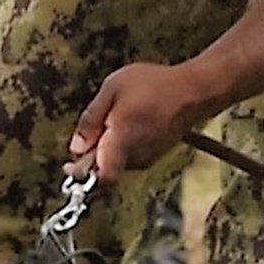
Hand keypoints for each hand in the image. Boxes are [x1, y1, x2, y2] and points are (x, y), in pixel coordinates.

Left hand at [69, 61, 218, 182]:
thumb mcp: (112, 89)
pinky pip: (131, 155)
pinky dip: (124, 143)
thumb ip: (90, 119)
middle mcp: (136, 156)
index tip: (70, 166)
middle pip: (104, 168)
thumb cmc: (155, 85)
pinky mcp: (156, 154)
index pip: (101, 179)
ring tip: (116, 116)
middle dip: (92, 154)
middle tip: (93, 128)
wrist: (194, 90)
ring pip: (117, 161)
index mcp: (121, 141)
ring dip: (108, 147)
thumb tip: (76, 149)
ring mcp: (148, 157)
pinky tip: (129, 120)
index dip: (81, 177)